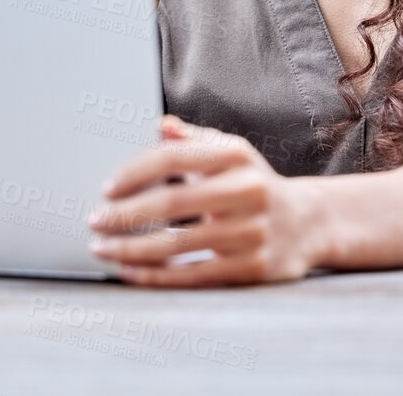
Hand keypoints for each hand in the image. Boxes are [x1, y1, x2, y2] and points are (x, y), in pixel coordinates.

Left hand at [87, 115, 325, 286]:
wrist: (309, 223)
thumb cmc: (254, 184)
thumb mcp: (232, 154)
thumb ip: (194, 140)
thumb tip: (159, 125)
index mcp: (236, 156)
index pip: (173, 158)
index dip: (135, 173)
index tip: (106, 189)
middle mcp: (246, 190)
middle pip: (171, 203)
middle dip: (125, 214)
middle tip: (94, 221)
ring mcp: (250, 232)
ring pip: (177, 245)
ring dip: (130, 249)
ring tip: (102, 248)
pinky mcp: (250, 268)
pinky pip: (191, 276)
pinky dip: (154, 276)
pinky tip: (129, 272)